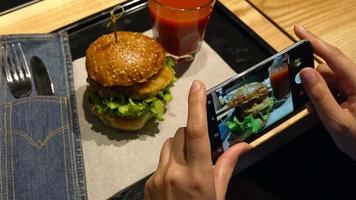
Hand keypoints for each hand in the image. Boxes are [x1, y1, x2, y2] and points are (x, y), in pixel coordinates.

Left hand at [144, 80, 250, 199]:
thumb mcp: (219, 196)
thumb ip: (227, 167)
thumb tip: (243, 145)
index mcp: (197, 176)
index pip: (196, 132)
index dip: (196, 106)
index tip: (197, 86)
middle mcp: (174, 173)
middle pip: (180, 134)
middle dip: (191, 133)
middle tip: (202, 148)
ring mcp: (157, 179)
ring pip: (168, 145)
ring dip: (179, 146)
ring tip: (189, 165)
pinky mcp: (148, 184)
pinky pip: (160, 161)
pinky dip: (171, 162)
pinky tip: (177, 180)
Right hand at [294, 25, 355, 159]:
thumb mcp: (337, 121)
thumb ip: (320, 96)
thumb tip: (304, 72)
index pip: (333, 56)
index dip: (314, 42)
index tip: (298, 29)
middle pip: (328, 70)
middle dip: (311, 80)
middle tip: (299, 94)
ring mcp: (355, 87)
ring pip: (328, 80)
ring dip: (317, 93)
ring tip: (315, 111)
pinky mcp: (352, 94)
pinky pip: (333, 89)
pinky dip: (323, 97)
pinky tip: (322, 111)